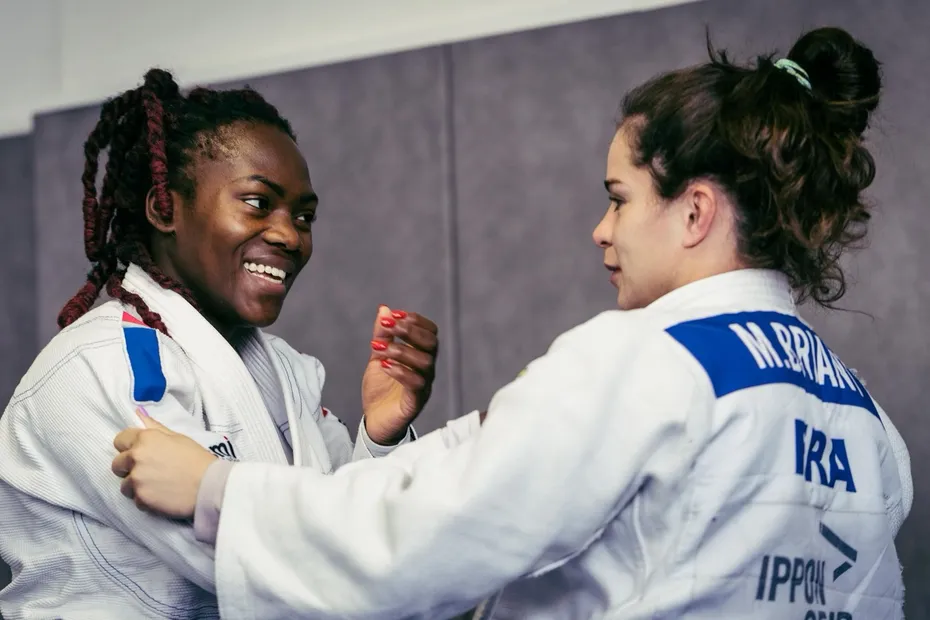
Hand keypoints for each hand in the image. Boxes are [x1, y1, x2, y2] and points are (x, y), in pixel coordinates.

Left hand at [111, 412, 216, 518]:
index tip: (140, 453)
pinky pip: (135, 500)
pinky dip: (146, 500)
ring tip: (157, 486)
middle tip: (148, 471)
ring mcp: (136, 479)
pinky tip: (161, 496)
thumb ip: (155, 428)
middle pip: (117, 464)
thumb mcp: (178, 437)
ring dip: (137, 486)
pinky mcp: (140, 498)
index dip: (128, 447)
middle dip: (129, 468)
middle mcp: (136, 457)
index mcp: (145, 439)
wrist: (209, 485)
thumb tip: (139, 415)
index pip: (120, 440)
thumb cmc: (197, 459)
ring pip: (124, 485)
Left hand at [362, 306, 438, 443]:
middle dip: (409, 330)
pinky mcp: (416, 402)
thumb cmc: (380, 390)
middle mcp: (426, 369)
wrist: (374, 422)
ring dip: (400, 350)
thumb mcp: (378, 356)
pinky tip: (384, 365)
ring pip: (425, 362)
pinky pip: (416, 384)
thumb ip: (383, 335)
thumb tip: (384, 309)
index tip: (393, 315)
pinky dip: (400, 371)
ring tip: (377, 348)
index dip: (415, 320)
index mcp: (420, 355)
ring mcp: (424, 385)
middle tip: (386, 326)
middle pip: (431, 343)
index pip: (430, 331)